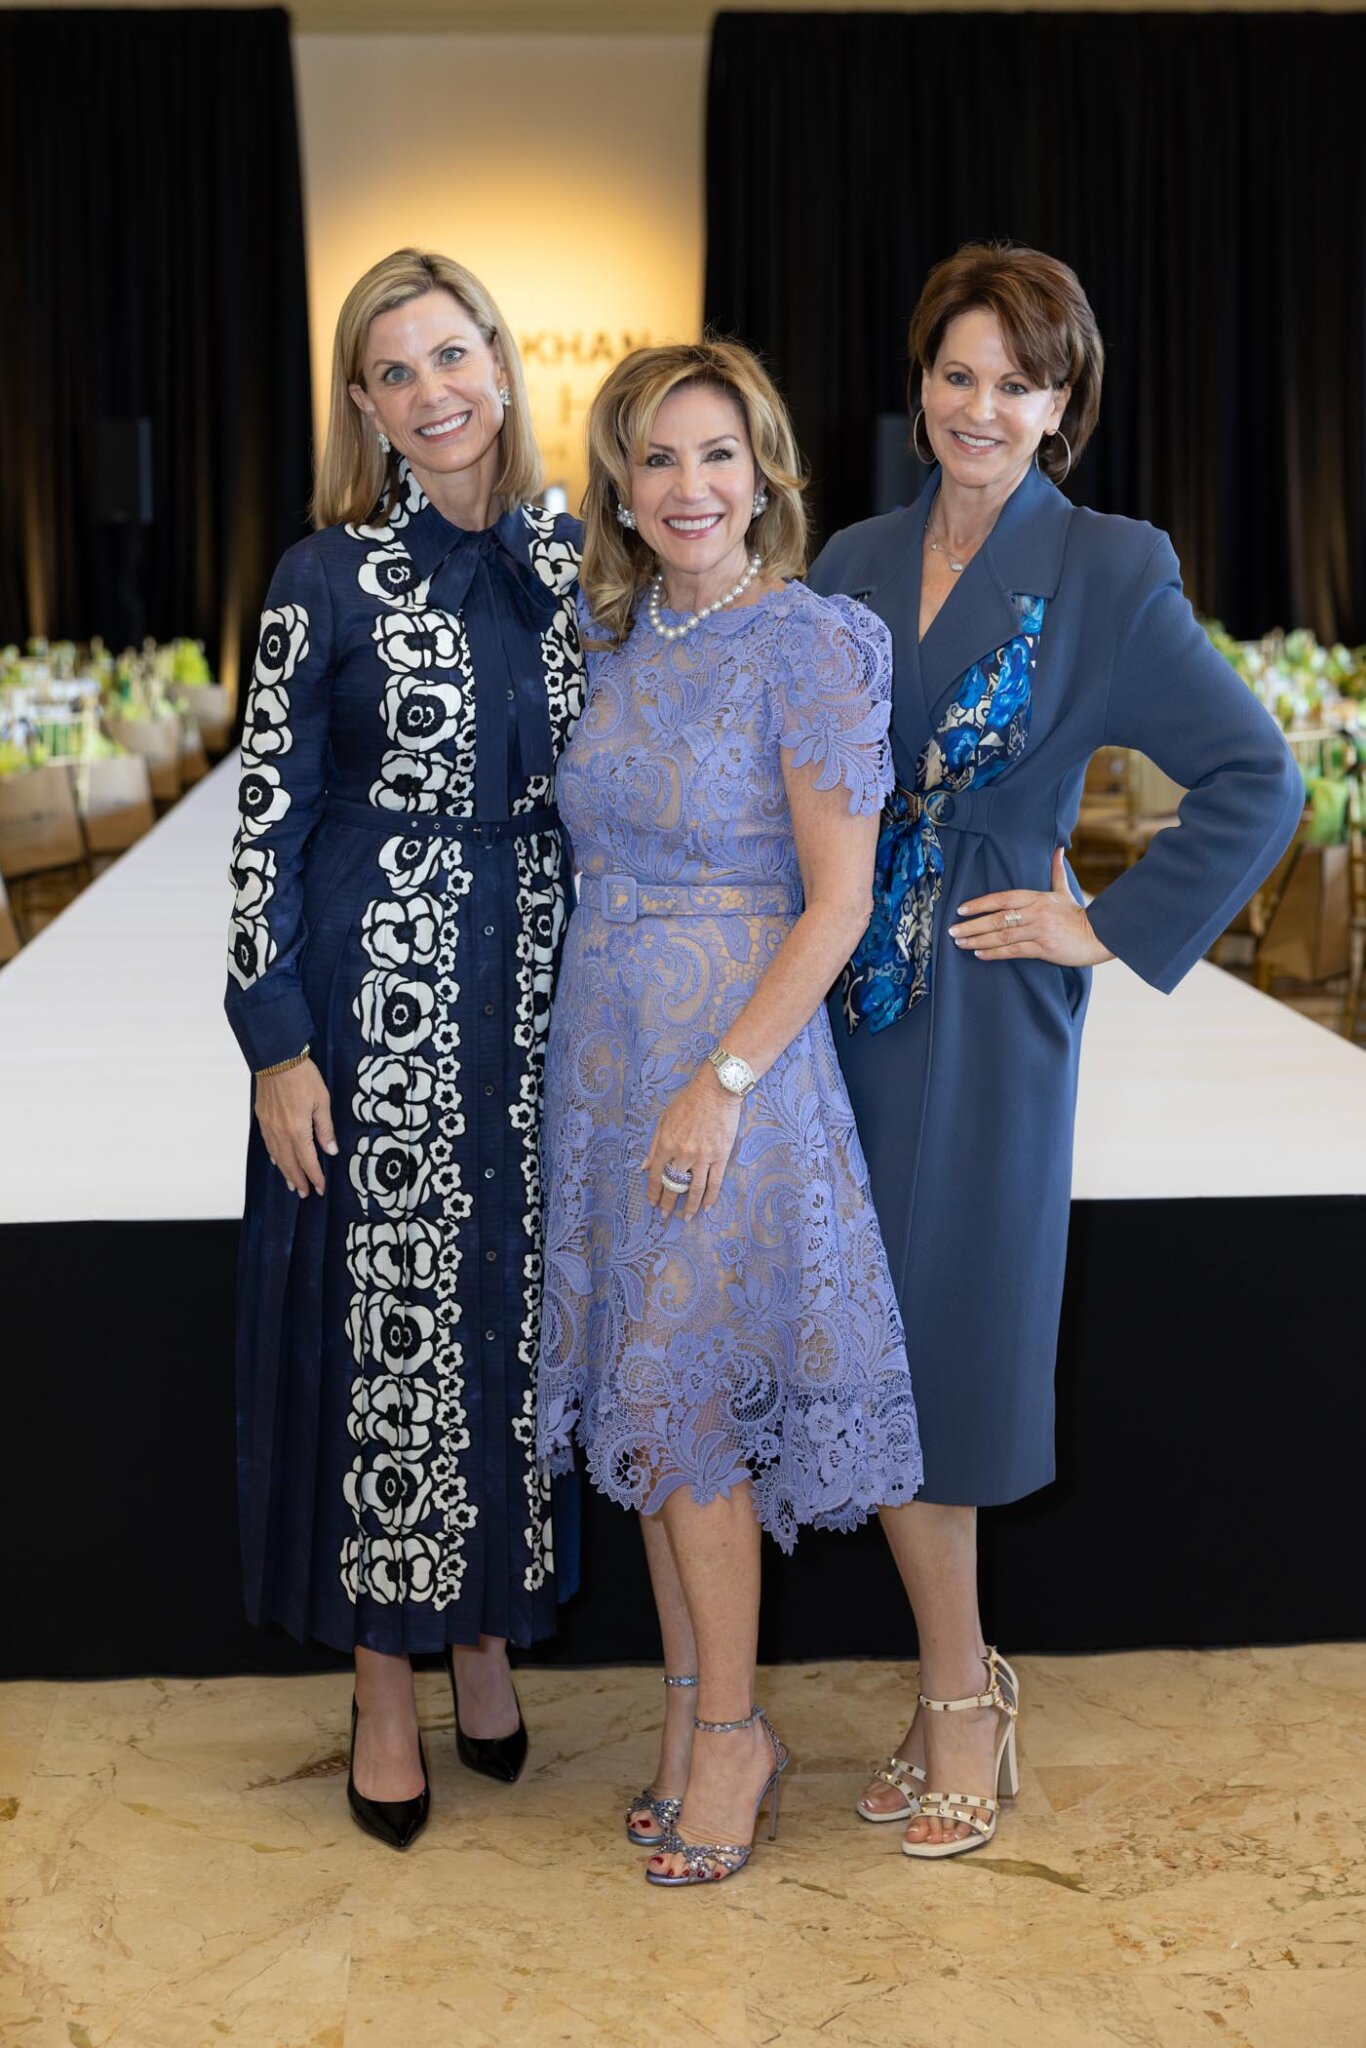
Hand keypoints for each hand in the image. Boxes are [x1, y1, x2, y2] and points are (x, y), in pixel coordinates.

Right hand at [255, 1057, 337, 1196]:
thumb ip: (325, 1129)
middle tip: (304, 1193)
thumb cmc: (303, 1077)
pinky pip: (268, 1143)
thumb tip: (330, 1151)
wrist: (276, 1058)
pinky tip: (277, 1160)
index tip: (320, 1188)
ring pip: (277, 1156)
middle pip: (290, 1163)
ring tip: (292, 1184)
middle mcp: (281, 1132)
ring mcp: (269, 1126)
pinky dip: (274, 1155)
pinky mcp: (262, 1118)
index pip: (308, 1161)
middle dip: (299, 1180)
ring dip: (285, 1171)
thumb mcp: (322, 1101)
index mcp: (298, 1130)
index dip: (315, 1176)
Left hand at [642, 1066, 743, 1221]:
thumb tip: (643, 1167)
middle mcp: (683, 1153)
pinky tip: (707, 1207)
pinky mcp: (720, 1155)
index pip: (655, 1175)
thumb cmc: (688, 1102)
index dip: (653, 1192)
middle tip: (665, 1215)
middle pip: (673, 1185)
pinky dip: (711, 1197)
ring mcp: (703, 1156)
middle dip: (668, 1203)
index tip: (652, 1202)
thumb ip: (653, 1146)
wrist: (716, 1091)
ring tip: (685, 1217)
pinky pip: (715, 1181)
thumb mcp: (663, 1120)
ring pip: (695, 1189)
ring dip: (689, 1206)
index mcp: (666, 1144)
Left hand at [949, 847, 1114, 968]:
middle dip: (972, 925)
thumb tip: (1058, 848)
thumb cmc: (1077, 914)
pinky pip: (1014, 950)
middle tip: (952, 930)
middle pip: (997, 918)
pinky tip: (979, 954)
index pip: (1002, 898)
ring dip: (978, 939)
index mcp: (1037, 897)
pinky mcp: (1043, 948)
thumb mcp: (1064, 891)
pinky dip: (995, 952)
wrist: (1099, 935)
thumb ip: (1056, 871)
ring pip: (1002, 935)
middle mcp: (1036, 912)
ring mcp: (1039, 930)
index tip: (962, 909)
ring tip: (960, 943)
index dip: (980, 903)